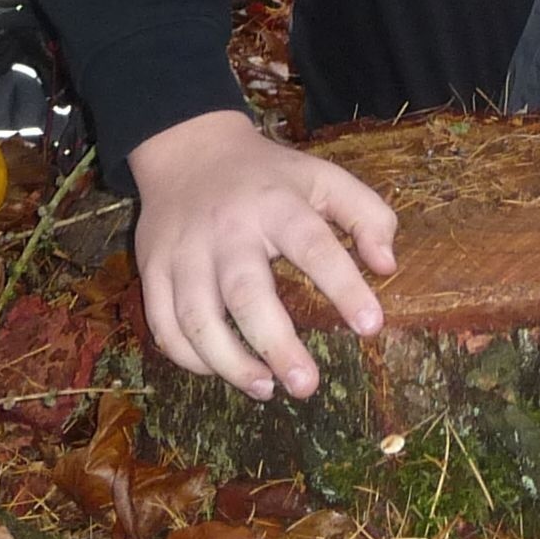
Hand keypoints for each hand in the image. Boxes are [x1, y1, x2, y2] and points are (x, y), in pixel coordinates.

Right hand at [129, 111, 397, 400]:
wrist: (188, 150)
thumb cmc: (268, 177)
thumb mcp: (323, 178)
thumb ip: (366, 215)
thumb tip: (387, 265)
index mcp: (276, 205)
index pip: (313, 246)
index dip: (344, 286)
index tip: (371, 326)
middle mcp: (226, 230)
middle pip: (246, 294)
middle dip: (276, 345)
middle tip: (307, 385)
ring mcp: (183, 252)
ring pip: (197, 319)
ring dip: (229, 363)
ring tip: (266, 389)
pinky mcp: (151, 268)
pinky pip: (164, 325)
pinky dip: (189, 358)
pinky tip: (220, 371)